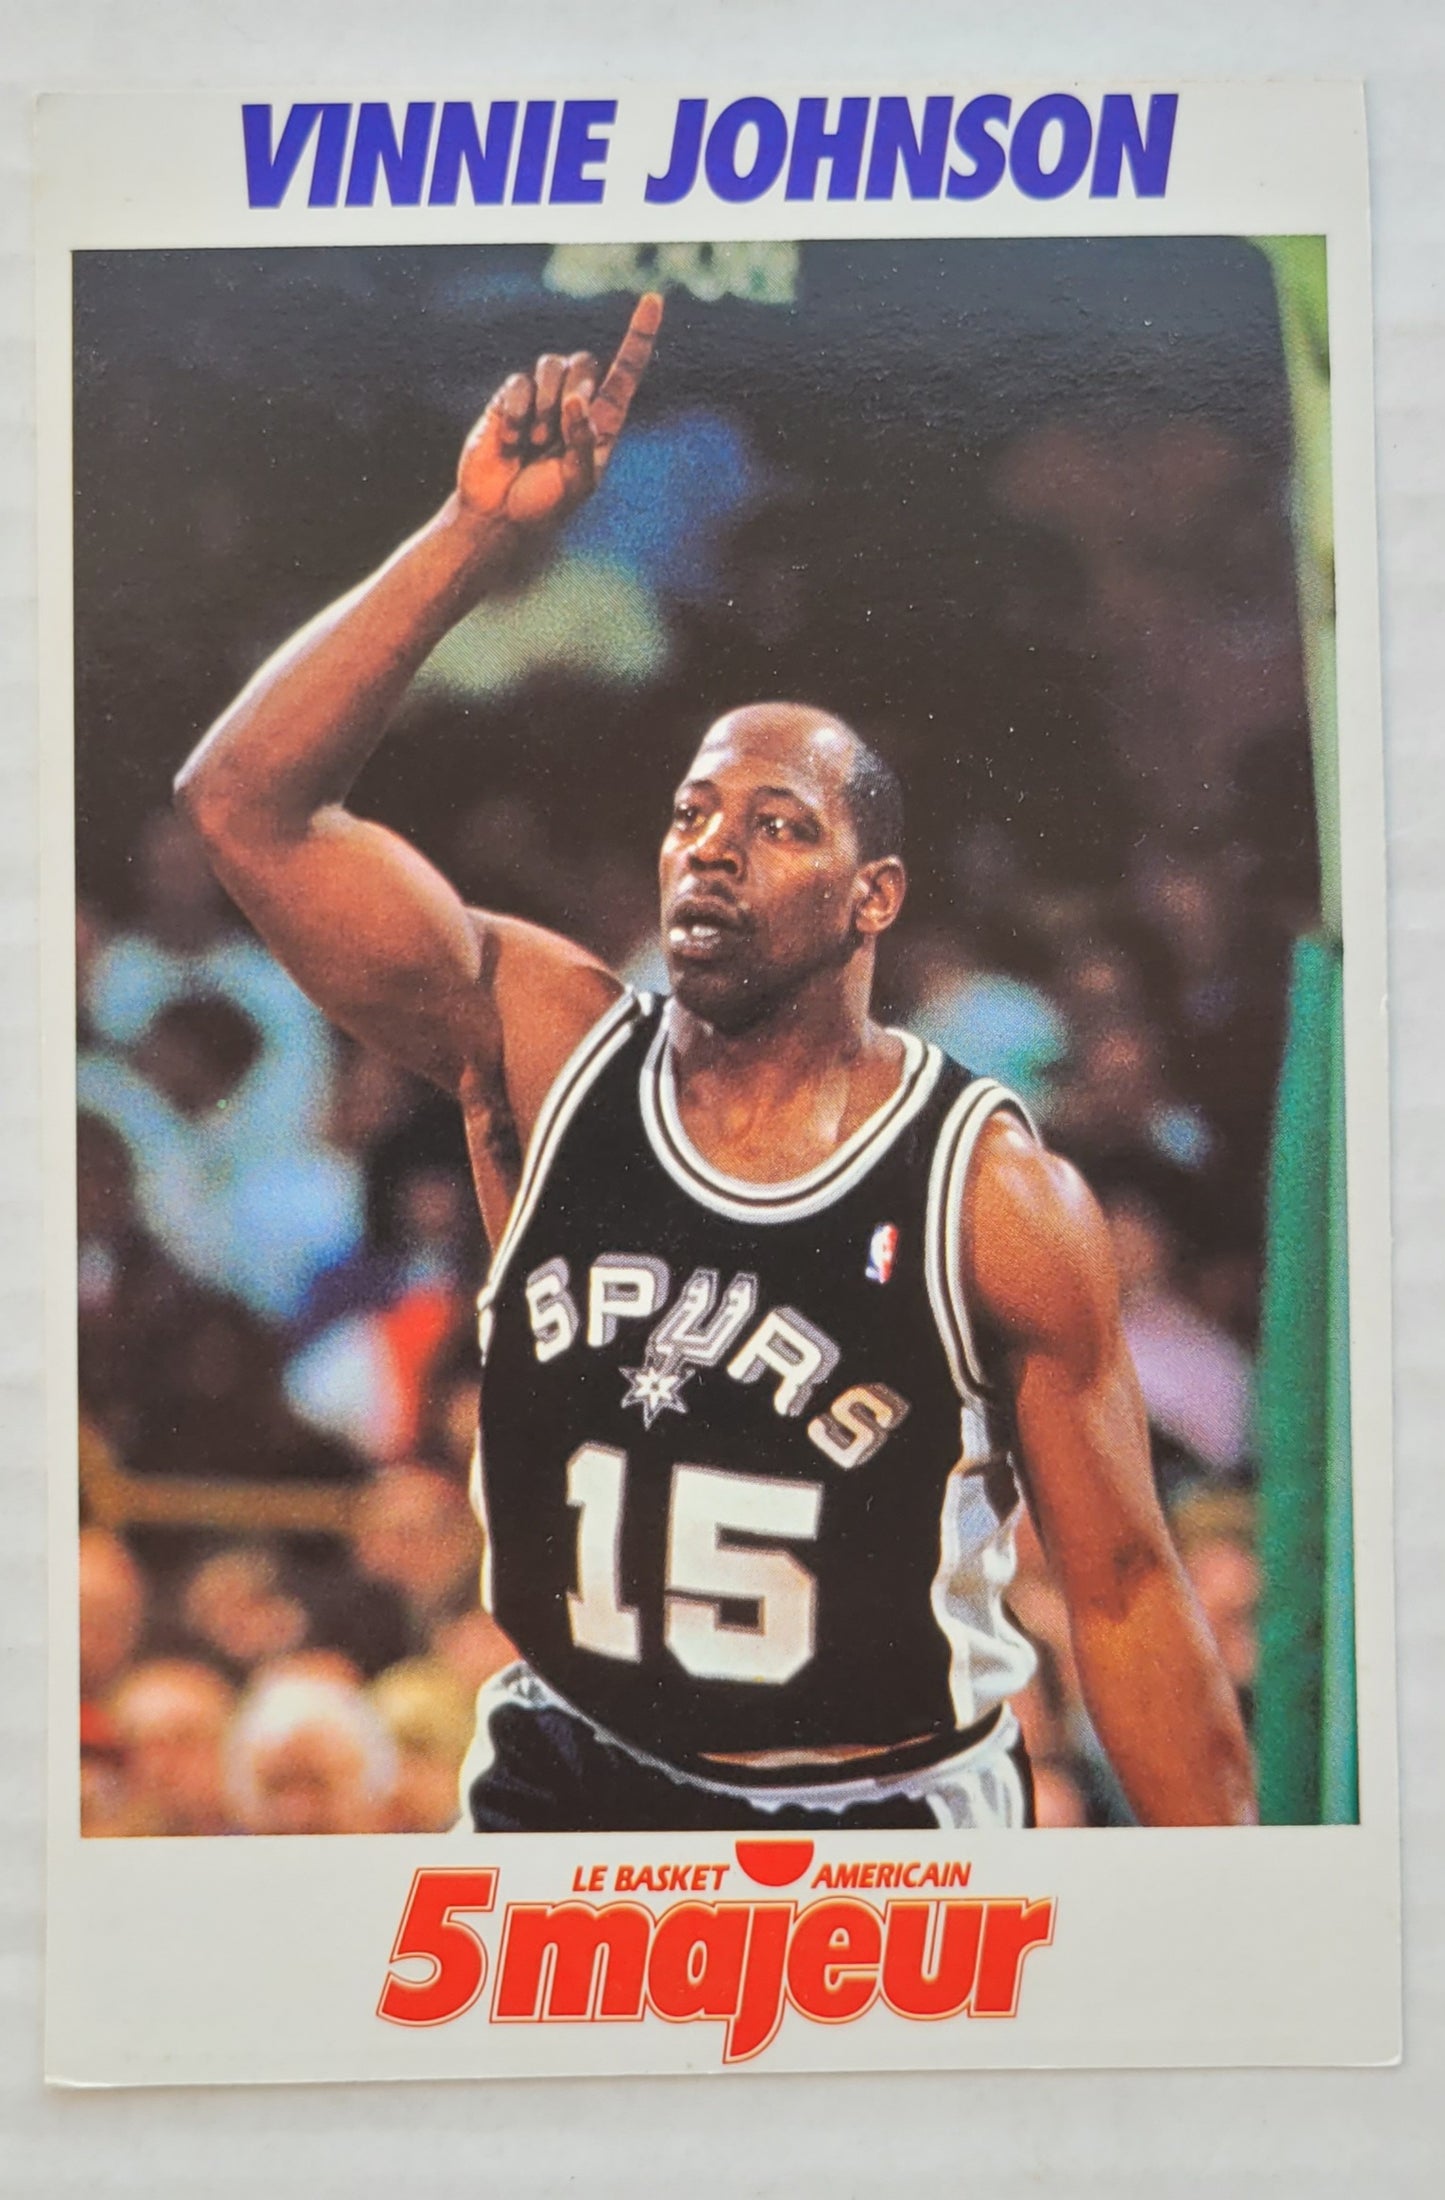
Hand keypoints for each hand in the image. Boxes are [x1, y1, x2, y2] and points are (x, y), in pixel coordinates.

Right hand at [455, 293, 662, 532]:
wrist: (497, 514)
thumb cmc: (543, 505)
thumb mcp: (576, 483)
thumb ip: (583, 443)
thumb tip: (576, 401)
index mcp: (601, 422)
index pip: (626, 372)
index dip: (639, 337)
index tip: (653, 300)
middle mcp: (574, 402)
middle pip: (585, 361)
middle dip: (574, 390)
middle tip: (555, 435)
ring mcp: (540, 398)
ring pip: (551, 363)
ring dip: (544, 406)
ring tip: (534, 443)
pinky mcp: (508, 399)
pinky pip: (518, 382)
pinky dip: (515, 414)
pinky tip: (510, 442)